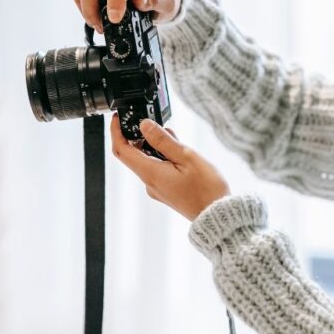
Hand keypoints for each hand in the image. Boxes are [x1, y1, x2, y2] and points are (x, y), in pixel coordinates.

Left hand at [110, 114, 229, 220]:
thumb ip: (163, 141)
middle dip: (138, 136)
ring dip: (154, 146)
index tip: (117, 119)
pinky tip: (178, 151)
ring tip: (174, 137)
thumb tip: (144, 126)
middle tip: (152, 122)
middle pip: (133, 155)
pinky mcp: (166, 191)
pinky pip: (157, 169)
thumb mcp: (186, 157)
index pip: (122, 150)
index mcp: (151, 173)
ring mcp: (157, 188)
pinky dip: (162, 156)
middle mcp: (149, 183)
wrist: (216, 214)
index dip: (116, 132)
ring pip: (147, 161)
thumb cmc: (206, 189)